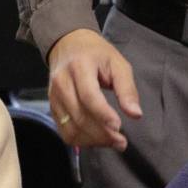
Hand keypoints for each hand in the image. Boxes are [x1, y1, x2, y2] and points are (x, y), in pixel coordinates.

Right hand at [46, 27, 141, 149]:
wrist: (68, 44)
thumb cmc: (97, 55)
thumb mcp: (118, 64)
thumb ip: (127, 89)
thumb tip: (135, 114)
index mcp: (79, 67)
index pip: (88, 96)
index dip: (103, 115)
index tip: (118, 127)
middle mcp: (62, 83)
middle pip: (79, 116)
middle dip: (102, 134)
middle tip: (122, 142)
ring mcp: (54, 97)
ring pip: (71, 128)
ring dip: (93, 141)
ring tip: (112, 143)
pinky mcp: (52, 107)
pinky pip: (64, 131)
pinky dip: (82, 141)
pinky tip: (97, 140)